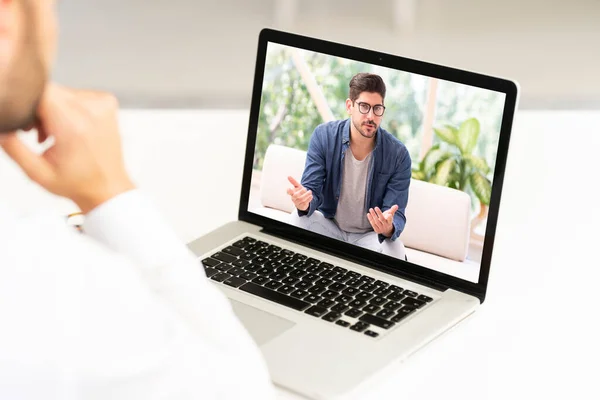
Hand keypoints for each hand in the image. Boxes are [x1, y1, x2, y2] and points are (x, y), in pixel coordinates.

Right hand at [0, 84, 134, 213]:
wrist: (108, 187)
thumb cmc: (76, 182)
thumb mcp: (36, 172)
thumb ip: (13, 147)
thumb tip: (1, 126)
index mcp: (73, 125)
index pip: (39, 92)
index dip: (25, 104)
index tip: (25, 124)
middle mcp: (91, 109)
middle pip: (49, 91)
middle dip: (38, 110)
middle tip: (38, 134)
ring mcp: (102, 103)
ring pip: (61, 92)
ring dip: (52, 109)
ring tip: (54, 135)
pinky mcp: (107, 101)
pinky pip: (76, 95)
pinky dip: (68, 108)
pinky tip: (70, 129)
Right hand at [286, 176, 312, 211]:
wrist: (303, 201)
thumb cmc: (299, 193)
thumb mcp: (297, 187)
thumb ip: (293, 182)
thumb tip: (288, 176)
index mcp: (292, 193)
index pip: (289, 192)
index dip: (288, 191)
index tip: (289, 188)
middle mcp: (294, 198)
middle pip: (296, 195)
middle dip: (301, 191)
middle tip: (305, 188)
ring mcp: (297, 203)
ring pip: (301, 199)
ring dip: (307, 195)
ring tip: (310, 192)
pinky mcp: (302, 206)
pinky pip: (305, 202)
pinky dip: (308, 199)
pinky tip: (311, 196)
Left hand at [367, 205, 397, 237]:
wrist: (386, 229)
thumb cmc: (387, 220)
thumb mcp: (391, 215)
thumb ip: (393, 210)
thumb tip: (396, 205)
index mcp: (390, 222)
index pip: (390, 219)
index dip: (389, 217)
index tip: (388, 214)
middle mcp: (386, 226)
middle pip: (382, 219)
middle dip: (379, 213)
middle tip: (375, 207)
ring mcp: (381, 229)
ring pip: (376, 222)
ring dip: (373, 215)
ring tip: (371, 209)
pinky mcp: (377, 230)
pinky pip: (373, 224)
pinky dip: (370, 219)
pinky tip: (368, 214)